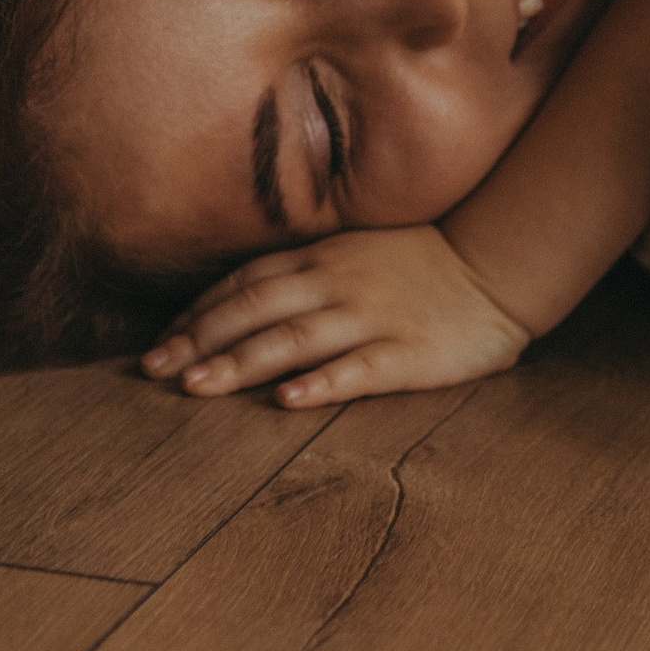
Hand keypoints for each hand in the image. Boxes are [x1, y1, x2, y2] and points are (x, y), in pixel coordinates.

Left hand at [141, 222, 530, 410]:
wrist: (497, 263)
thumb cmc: (422, 261)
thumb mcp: (357, 249)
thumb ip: (306, 269)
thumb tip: (242, 299)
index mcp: (324, 258)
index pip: (245, 283)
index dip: (198, 313)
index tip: (160, 343)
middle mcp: (339, 283)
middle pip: (256, 310)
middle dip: (200, 340)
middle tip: (152, 371)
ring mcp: (373, 317)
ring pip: (295, 338)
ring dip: (241, 362)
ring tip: (197, 387)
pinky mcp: (408, 352)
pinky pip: (359, 368)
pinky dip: (322, 383)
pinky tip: (288, 401)